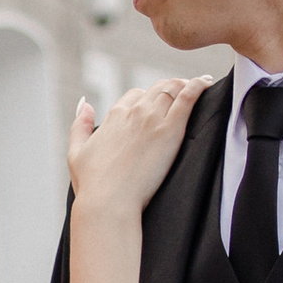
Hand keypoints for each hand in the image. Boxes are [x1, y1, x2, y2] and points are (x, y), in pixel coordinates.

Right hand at [67, 72, 206, 221]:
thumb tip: (85, 103)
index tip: (158, 104)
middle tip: (184, 92)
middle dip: (170, 88)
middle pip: (157, 89)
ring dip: (186, 84)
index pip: (136, 95)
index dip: (148, 98)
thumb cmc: (92, 184)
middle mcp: (134, 112)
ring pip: (173, 88)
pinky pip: (188, 97)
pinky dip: (199, 85)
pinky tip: (206, 81)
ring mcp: (152, 118)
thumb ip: (80, 125)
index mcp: (114, 115)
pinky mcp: (170, 130)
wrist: (109, 201)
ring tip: (199, 86)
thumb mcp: (76, 151)